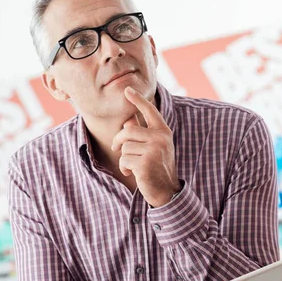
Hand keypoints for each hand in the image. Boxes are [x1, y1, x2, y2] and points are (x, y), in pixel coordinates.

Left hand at [111, 86, 180, 206]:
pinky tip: (133, 174)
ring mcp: (154, 150)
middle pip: (128, 131)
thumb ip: (141, 135)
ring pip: (125, 147)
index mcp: (163, 131)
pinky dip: (124, 168)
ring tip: (132, 167)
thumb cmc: (157, 167)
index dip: (138, 100)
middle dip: (118, 141)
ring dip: (124, 158)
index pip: (150, 112)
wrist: (166, 191)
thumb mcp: (152, 148)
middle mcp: (161, 138)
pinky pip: (124, 159)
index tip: (127, 90)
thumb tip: (127, 124)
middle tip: (115, 148)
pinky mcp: (146, 162)